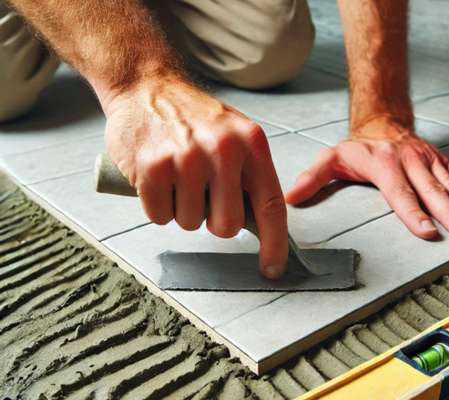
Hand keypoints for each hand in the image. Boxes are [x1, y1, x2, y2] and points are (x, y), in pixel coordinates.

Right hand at [100, 73, 287, 278]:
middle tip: (203, 197)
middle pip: (227, 225)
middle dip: (214, 222)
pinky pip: (159, 216)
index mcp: (251, 143)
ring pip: (190, 223)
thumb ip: (250, 172)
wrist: (146, 86)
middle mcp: (223, 150)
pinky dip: (157, 207)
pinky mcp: (153, 167)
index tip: (273, 268)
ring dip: (182, 211)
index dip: (274, 243)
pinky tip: (157, 180)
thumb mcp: (235, 133)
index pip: (270, 205)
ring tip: (178, 178)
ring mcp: (187, 158)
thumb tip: (261, 223)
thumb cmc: (194, 117)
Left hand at [286, 117, 448, 240]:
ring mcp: (429, 161)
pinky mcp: (441, 160)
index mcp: (384, 166)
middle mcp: (410, 162)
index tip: (427, 232)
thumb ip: (313, 178)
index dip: (414, 213)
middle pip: (433, 192)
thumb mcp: (331, 158)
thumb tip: (290, 198)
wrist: (382, 121)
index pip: (400, 193)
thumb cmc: (357, 148)